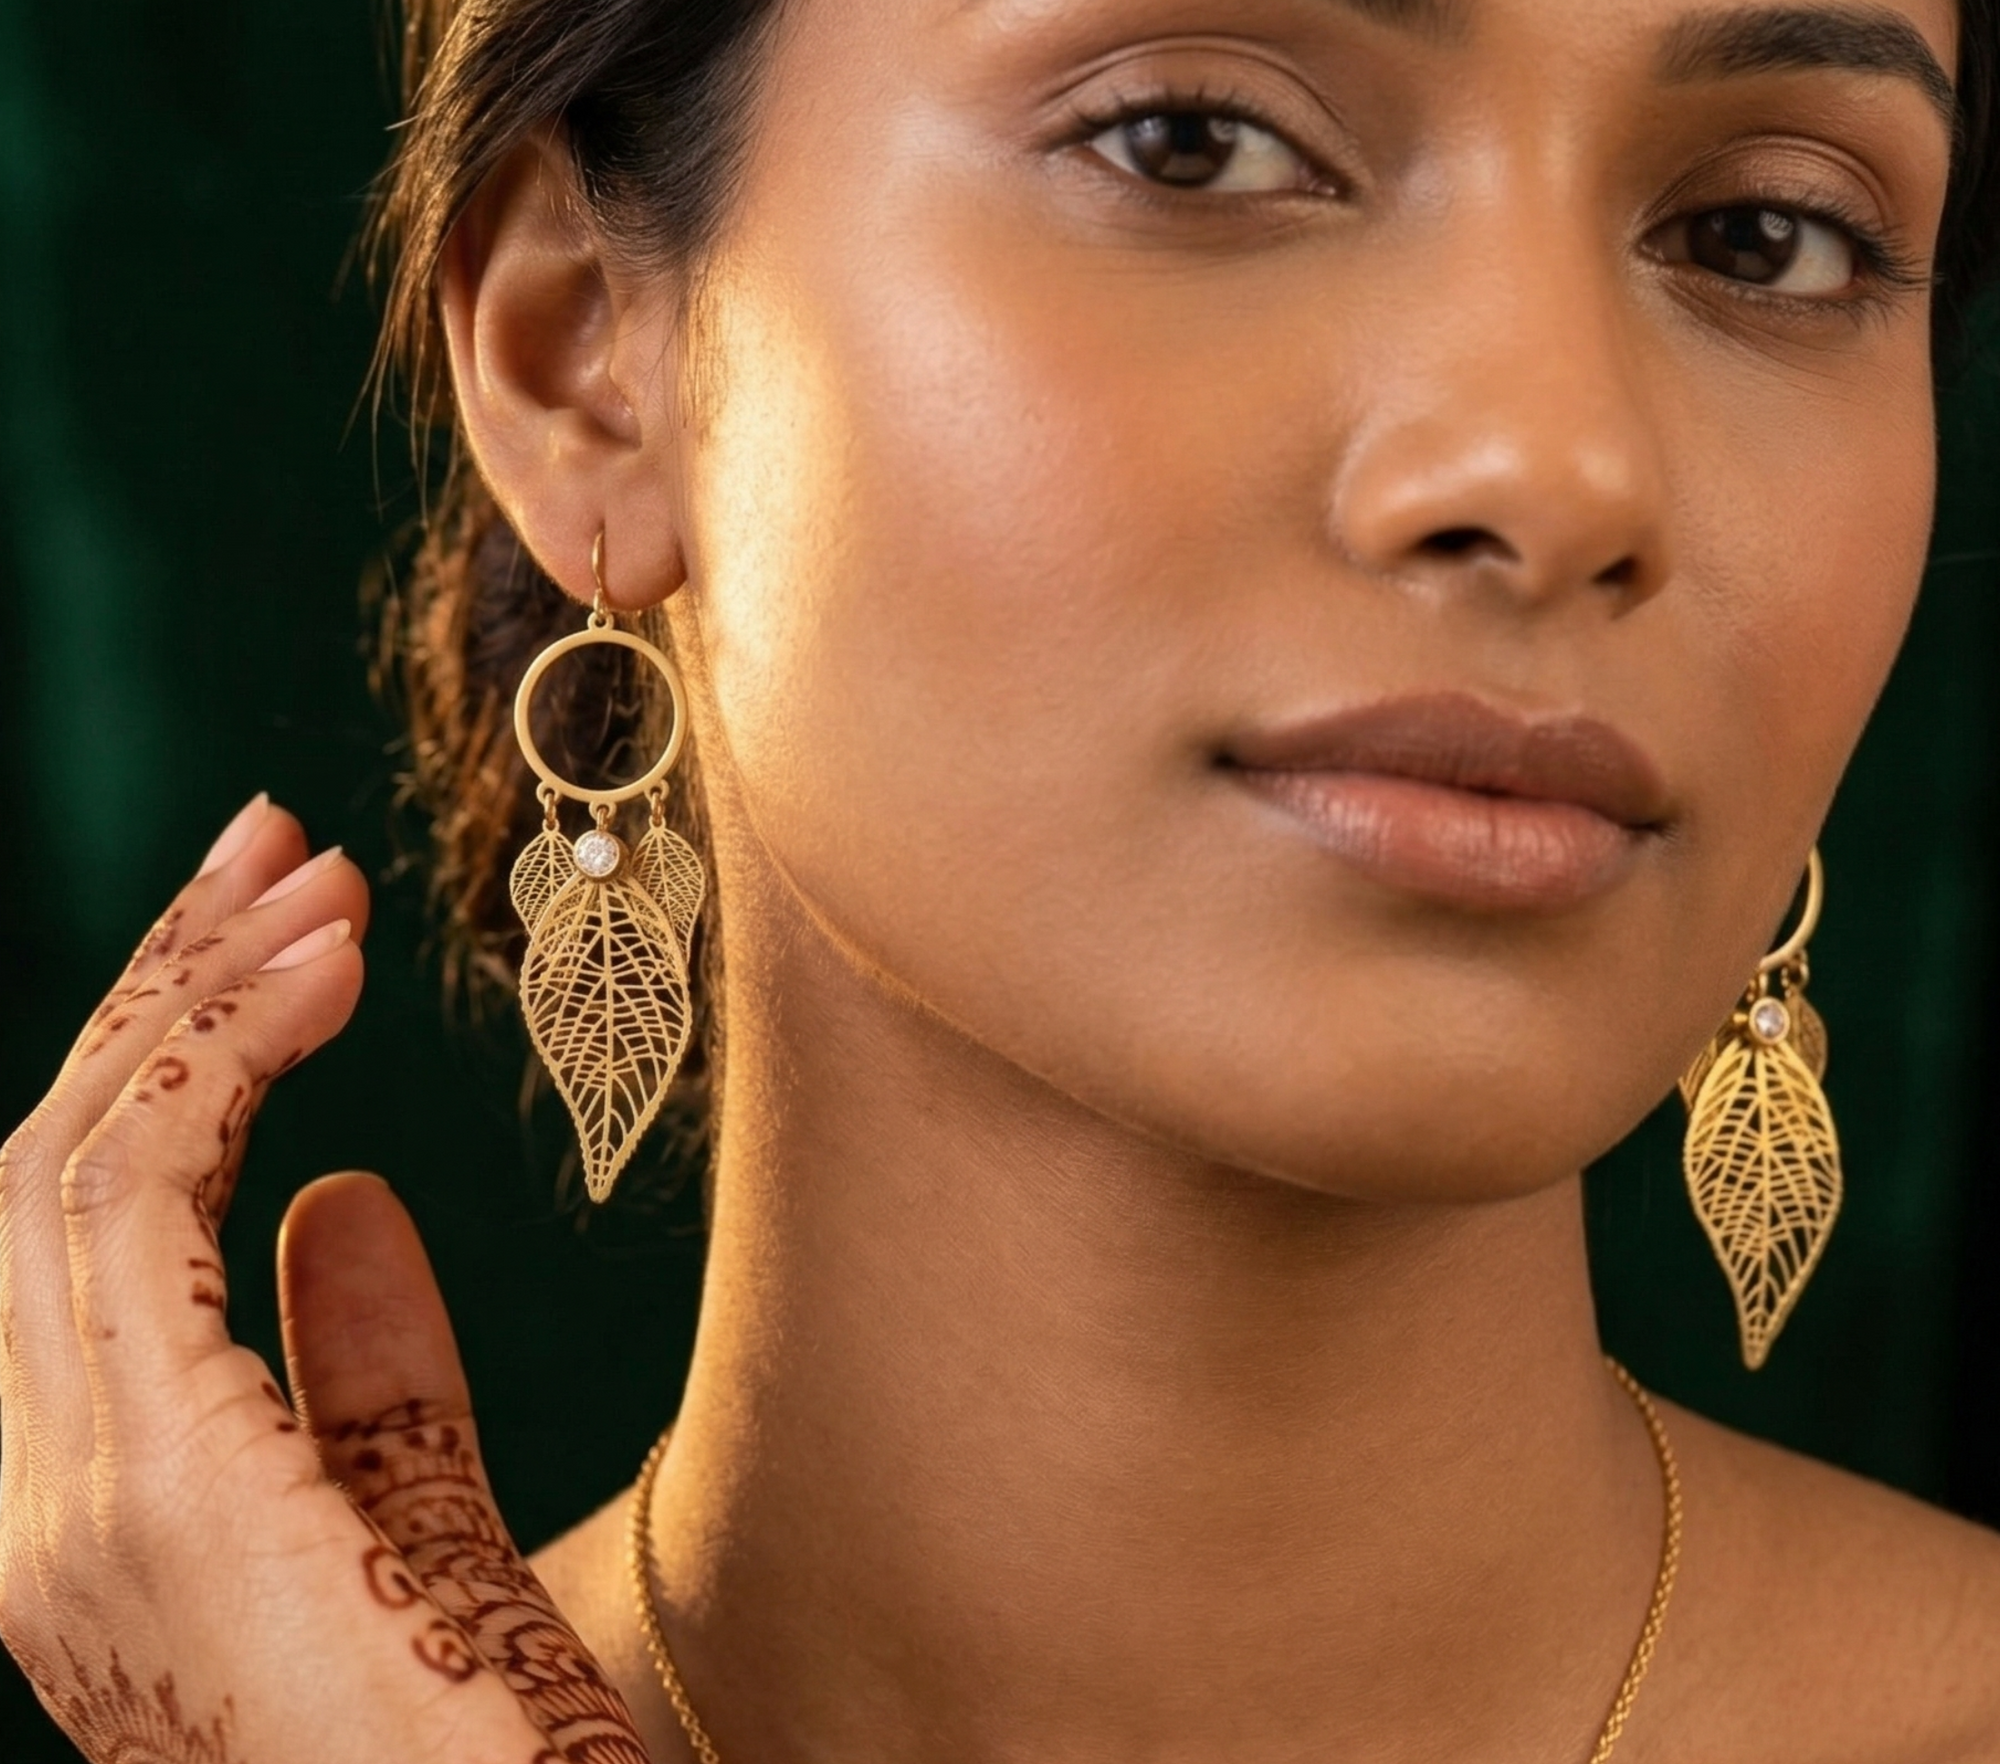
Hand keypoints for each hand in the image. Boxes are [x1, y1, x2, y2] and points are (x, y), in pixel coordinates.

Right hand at [0, 795, 651, 1762]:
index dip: (166, 1060)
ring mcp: (67, 1506)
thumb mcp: (411, 1511)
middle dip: (158, 988)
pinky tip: (314, 976)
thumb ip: (363, 1365)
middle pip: (52, 1168)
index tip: (277, 931)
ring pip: (70, 1166)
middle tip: (275, 846)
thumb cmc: (465, 1728)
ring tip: (308, 879)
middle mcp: (35, 1503)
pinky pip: (136, 1217)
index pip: (82, 1227)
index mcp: (87, 1504)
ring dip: (189, 996)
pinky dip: (213, 1070)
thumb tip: (345, 1198)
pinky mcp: (150, 1494)